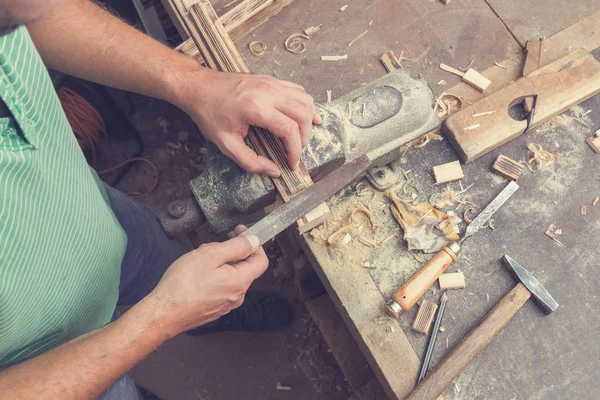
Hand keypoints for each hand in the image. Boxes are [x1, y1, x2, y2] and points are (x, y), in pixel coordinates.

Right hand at [149, 226, 267, 335]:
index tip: (239, 232)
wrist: (163, 313)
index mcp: (240, 282)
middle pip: (244, 267)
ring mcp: (225, 304)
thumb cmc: (183, 284)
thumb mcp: (210, 255)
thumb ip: (236, 247)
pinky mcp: (214, 308)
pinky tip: (196, 273)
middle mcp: (237, 296)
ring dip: (219, 263)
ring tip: (199, 260)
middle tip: (210, 246)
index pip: (261, 261)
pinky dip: (213, 276)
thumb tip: (254, 241)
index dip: (254, 243)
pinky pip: (221, 287)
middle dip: (230, 252)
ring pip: (231, 276)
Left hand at [176, 69, 321, 176]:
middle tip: (297, 152)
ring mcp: (271, 82)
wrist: (199, 87)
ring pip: (304, 100)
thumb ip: (251, 161)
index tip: (292, 163)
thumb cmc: (209, 114)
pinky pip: (297, 90)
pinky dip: (305, 104)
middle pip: (302, 114)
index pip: (289, 130)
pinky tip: (307, 116)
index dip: (295, 150)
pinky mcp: (271, 79)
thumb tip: (274, 171)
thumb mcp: (225, 144)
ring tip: (304, 137)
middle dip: (304, 137)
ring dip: (308, 120)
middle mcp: (267, 91)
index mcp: (255, 108)